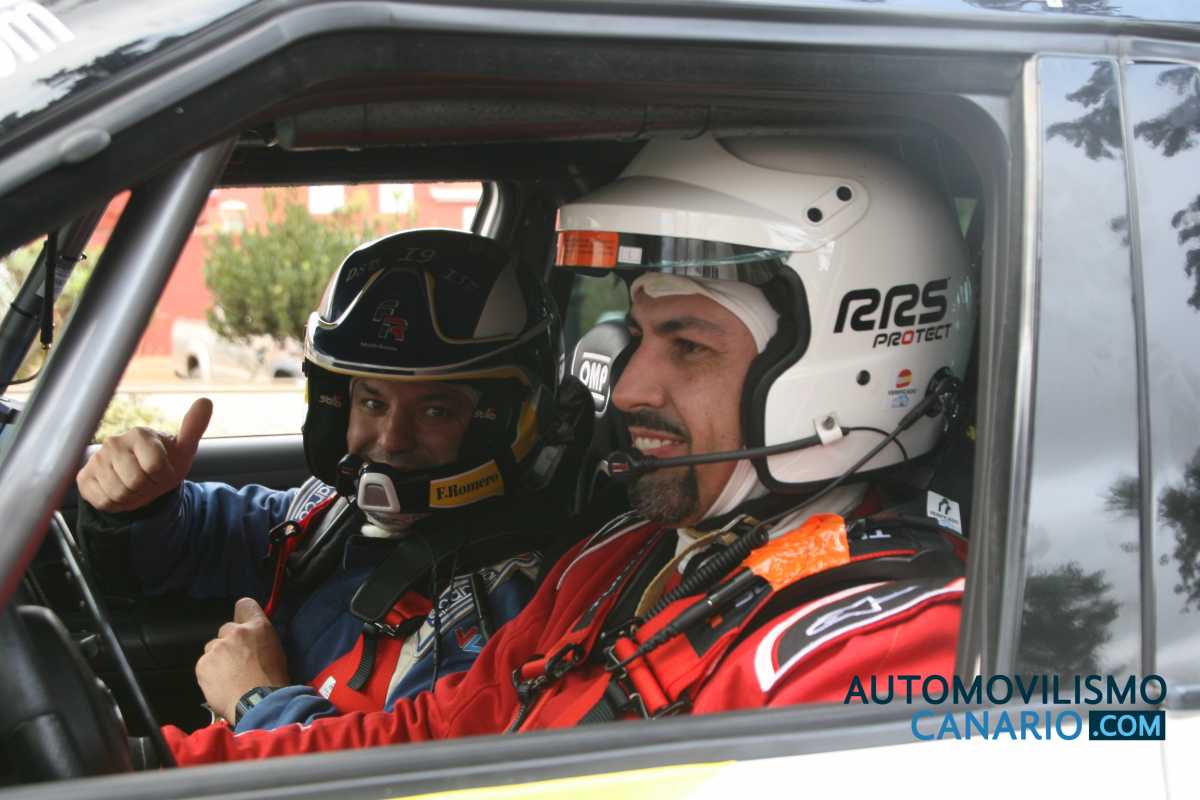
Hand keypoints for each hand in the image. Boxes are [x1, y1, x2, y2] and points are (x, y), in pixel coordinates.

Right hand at [76, 397, 212, 512]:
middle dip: (147, 488)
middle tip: (148, 481)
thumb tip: (206, 401)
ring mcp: (96, 459)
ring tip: (134, 486)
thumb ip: (193, 427)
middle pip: (136, 482)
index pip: (155, 468)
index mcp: (140, 434)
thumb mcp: (184, 449)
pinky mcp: (84, 477)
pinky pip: (102, 501)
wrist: (141, 479)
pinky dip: (115, 503)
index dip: (163, 477)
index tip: (163, 471)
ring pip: (118, 493)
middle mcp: (114, 442)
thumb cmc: (166, 462)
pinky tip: (119, 490)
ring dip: (132, 497)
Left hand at [196, 597, 289, 723]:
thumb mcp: (276, 652)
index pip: (245, 605)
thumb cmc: (273, 681)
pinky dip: (210, 674)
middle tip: (238, 661)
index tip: (243, 624)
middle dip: (230, 643)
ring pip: (213, 649)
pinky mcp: (203, 664)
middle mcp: (235, 632)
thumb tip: (253, 640)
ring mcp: (217, 648)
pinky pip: (204, 665)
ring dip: (219, 659)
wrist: (258, 703)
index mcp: (258, 627)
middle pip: (226, 630)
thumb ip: (261, 639)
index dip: (243, 615)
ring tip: (229, 677)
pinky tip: (221, 685)